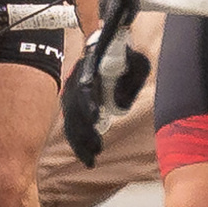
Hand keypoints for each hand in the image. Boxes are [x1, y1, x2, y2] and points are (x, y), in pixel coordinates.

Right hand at [60, 24, 150, 165]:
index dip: (88, 104)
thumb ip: (135, 77)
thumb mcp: (138, 62)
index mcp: (90, 69)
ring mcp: (70, 92)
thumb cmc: (124, 56)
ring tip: (91, 160)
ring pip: (69, 121)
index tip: (95, 119)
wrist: (104, 46)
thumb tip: (120, 105)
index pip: (84, 88)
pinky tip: (85, 154)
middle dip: (83, 134)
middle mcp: (75, 81)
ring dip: (78, 142)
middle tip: (97, 151)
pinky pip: (69, 124)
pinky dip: (76, 140)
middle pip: (74, 111)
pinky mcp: (70, 102)